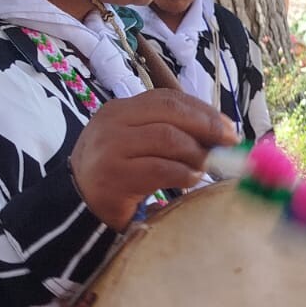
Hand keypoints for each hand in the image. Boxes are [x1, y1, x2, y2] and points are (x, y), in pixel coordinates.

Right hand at [70, 91, 238, 230]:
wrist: (76, 207)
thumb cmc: (115, 176)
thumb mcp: (136, 144)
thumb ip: (168, 134)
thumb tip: (220, 135)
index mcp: (119, 110)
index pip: (167, 99)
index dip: (202, 110)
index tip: (227, 126)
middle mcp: (113, 123)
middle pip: (170, 112)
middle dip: (206, 125)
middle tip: (230, 142)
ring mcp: (111, 148)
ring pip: (167, 138)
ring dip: (196, 153)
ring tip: (205, 166)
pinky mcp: (114, 176)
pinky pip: (160, 169)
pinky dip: (184, 173)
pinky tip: (192, 180)